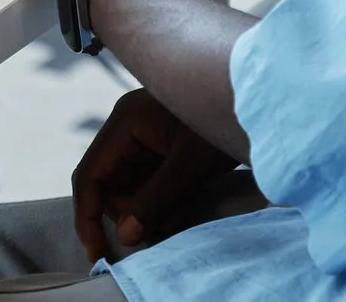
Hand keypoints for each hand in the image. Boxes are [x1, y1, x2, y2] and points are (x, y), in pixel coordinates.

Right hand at [72, 89, 239, 262]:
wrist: (257, 95)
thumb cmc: (224, 120)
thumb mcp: (190, 165)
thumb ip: (155, 200)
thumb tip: (124, 236)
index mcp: (125, 121)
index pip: (89, 175)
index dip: (88, 216)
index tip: (97, 251)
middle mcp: (127, 125)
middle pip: (108, 183)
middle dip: (127, 212)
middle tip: (157, 228)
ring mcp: (142, 133)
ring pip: (127, 184)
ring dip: (145, 207)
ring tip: (176, 210)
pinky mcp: (159, 142)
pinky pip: (145, 179)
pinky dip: (158, 197)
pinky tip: (181, 200)